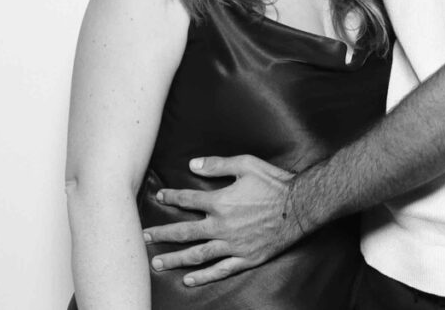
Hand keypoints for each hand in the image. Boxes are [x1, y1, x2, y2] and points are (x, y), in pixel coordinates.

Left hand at [142, 155, 304, 285]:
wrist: (300, 206)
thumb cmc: (275, 183)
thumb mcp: (246, 164)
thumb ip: (217, 165)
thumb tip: (192, 165)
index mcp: (220, 202)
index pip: (188, 200)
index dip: (172, 197)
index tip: (160, 196)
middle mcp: (222, 226)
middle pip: (185, 232)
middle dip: (162, 234)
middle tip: (144, 237)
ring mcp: (232, 245)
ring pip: (197, 254)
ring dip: (175, 259)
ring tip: (157, 262)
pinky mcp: (245, 258)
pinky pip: (220, 270)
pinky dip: (203, 276)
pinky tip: (189, 280)